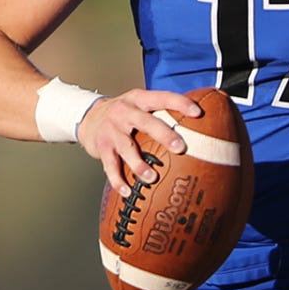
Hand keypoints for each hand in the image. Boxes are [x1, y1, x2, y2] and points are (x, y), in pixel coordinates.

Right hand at [79, 89, 204, 197]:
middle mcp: (125, 111)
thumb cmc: (125, 115)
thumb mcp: (141, 106)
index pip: (162, 97)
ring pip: (127, 147)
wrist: (89, 117)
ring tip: (152, 177)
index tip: (198, 113)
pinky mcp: (102, 146)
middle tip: (180, 147)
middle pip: (146, 122)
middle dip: (164, 134)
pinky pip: (110, 165)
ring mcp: (112, 129)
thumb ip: (162, 113)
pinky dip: (118, 180)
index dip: (180, 103)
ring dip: (139, 164)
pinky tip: (127, 191)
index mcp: (139, 99)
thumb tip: (199, 126)